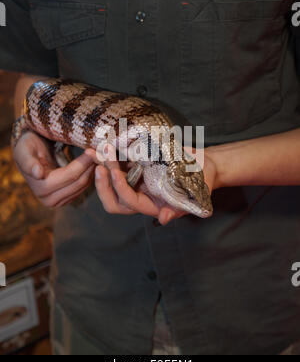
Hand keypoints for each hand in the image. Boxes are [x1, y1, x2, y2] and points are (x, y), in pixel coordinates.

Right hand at [13, 132, 95, 207]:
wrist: (29, 154)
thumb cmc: (27, 148)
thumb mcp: (24, 150)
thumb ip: (28, 162)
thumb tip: (37, 173)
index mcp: (40, 189)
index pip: (70, 175)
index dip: (84, 162)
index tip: (93, 148)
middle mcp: (49, 200)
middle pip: (79, 182)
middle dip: (91, 165)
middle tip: (101, 150)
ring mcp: (59, 202)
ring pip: (84, 185)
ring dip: (93, 170)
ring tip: (99, 154)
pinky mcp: (67, 199)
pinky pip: (84, 187)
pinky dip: (91, 174)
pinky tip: (93, 162)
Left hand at [86, 147, 217, 225]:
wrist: (203, 163)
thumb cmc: (201, 181)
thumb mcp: (195, 196)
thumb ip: (179, 209)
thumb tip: (164, 219)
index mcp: (150, 205)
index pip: (129, 202)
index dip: (120, 189)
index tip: (115, 173)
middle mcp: (139, 194)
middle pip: (113, 199)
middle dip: (102, 184)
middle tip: (99, 164)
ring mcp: (136, 180)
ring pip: (112, 179)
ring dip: (104, 165)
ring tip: (98, 149)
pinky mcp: (135, 165)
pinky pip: (118, 163)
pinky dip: (110, 154)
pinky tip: (104, 142)